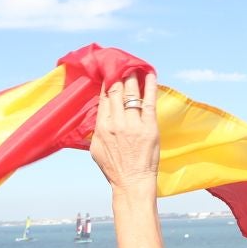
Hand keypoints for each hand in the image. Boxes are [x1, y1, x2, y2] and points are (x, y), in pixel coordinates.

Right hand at [89, 72, 159, 192]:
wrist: (132, 183)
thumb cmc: (114, 168)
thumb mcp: (95, 149)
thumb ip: (96, 130)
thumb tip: (98, 115)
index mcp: (102, 127)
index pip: (104, 97)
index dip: (107, 82)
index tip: (110, 73)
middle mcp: (116, 123)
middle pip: (116, 90)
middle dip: (119, 74)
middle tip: (122, 64)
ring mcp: (133, 124)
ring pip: (131, 92)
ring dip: (132, 76)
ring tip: (134, 66)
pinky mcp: (149, 127)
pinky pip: (149, 101)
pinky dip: (150, 85)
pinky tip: (150, 74)